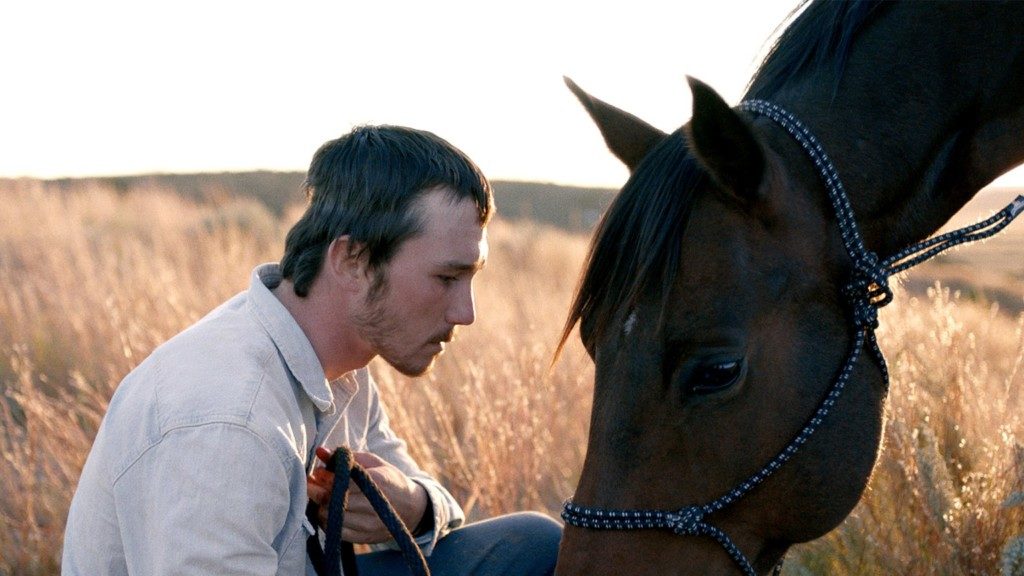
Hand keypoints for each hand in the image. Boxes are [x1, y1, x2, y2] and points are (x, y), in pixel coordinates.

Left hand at [306, 447, 428, 544]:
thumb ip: (346, 456)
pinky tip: (329, 511)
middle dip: (319, 493)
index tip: (317, 473)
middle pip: (337, 502)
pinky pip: (338, 533)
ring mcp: (372, 525)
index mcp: (379, 482)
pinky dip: (328, 522)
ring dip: (322, 507)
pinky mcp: (367, 538)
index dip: (326, 478)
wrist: (411, 508)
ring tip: (322, 498)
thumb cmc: (388, 479)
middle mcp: (376, 506)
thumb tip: (320, 452)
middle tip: (312, 485)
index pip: (345, 482)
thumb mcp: (372, 462)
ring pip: (334, 518)